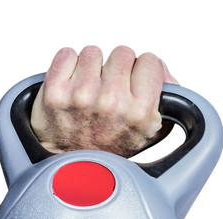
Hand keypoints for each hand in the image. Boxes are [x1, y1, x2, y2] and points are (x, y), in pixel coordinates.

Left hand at [30, 43, 180, 155]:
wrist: (74, 165)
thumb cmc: (113, 144)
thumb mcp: (148, 130)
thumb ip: (163, 99)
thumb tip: (166, 71)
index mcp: (140, 112)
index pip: (150, 59)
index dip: (143, 65)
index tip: (136, 74)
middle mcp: (112, 101)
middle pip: (123, 50)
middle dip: (119, 63)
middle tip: (113, 80)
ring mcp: (81, 94)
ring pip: (94, 49)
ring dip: (93, 62)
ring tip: (92, 84)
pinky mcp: (55, 91)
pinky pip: (67, 52)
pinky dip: (70, 62)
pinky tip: (74, 81)